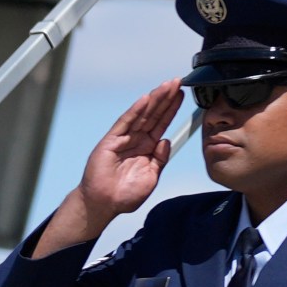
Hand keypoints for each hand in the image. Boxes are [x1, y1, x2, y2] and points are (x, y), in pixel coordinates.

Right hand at [31, 81, 184, 257]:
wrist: (104, 205)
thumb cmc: (124, 195)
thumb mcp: (151, 177)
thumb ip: (160, 159)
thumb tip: (166, 139)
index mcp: (146, 148)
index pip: (161, 124)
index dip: (171, 109)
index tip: (181, 95)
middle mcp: (135, 140)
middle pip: (153, 115)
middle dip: (165, 98)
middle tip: (178, 82)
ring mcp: (123, 139)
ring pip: (141, 115)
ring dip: (154, 99)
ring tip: (167, 86)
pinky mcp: (111, 141)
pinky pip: (125, 123)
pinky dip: (135, 110)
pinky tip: (145, 99)